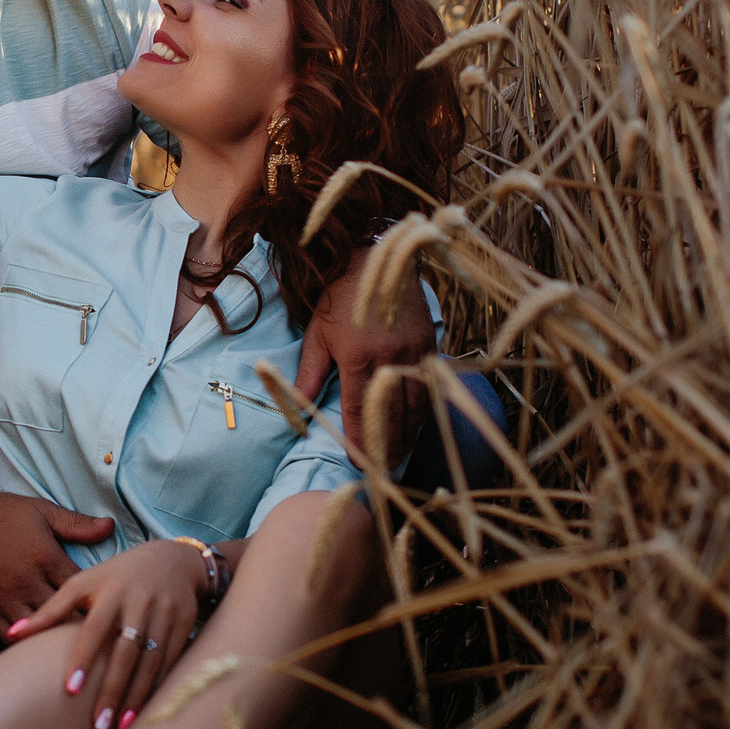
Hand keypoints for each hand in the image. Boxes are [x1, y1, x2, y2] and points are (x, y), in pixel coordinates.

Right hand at [0, 488, 114, 639]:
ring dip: (57, 642)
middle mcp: (26, 582)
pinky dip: (28, 649)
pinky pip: (11, 639)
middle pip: (66, 616)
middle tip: (107, 640)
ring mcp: (4, 600)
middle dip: (87, 628)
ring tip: (80, 654)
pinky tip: (42, 655)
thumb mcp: (40, 510)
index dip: (102, 601)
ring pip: (40, 633)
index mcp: (45, 556)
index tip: (117, 611)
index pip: (84, 588)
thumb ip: (76, 524)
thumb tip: (111, 527)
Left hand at [8, 540, 200, 728]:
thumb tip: (11, 634)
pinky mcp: (185, 624)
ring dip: (136, 696)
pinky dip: (158, 687)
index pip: (94, 629)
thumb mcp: (83, 584)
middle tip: (97, 725)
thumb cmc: (117, 576)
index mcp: (110, 592)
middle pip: (125, 652)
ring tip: (118, 727)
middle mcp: (139, 603)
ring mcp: (165, 614)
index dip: (82, 659)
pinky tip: (145, 711)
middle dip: (112, 689)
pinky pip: (172, 661)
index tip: (70, 690)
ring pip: (151, 661)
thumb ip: (50, 610)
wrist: (174, 559)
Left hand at [296, 254, 435, 459]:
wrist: (375, 257)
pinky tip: (418, 426)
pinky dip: (424, 411)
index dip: (359, 441)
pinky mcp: (431, 344)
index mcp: (359, 357)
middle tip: (382, 471)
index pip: (360, 412)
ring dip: (409, 434)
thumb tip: (299, 412)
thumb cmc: (339, 298)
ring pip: (416, 405)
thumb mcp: (317, 335)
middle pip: (393, 416)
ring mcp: (415, 352)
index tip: (357, 462)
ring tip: (400, 455)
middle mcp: (391, 358)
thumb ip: (308, 375)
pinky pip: (430, 386)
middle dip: (387, 447)